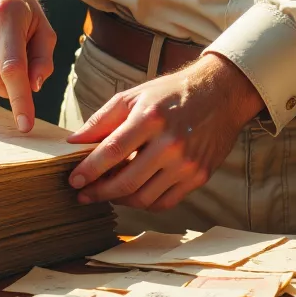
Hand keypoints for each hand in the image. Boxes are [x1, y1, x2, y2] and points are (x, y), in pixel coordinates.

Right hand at [0, 0, 55, 132]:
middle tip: (19, 75)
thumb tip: (33, 87)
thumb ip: (43, 58)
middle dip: (11, 89)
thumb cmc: (19, 11)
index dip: (20, 99)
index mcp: (6, 15)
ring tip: (1, 63)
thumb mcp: (41, 26)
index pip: (12, 67)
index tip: (26, 125)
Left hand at [67, 53, 261, 211]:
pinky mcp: (199, 176)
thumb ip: (102, 120)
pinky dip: (144, 203)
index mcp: (151, 118)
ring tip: (108, 192)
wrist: (221, 93)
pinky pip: (165, 203)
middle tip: (84, 194)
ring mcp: (187, 163)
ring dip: (120, 200)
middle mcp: (171, 143)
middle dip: (99, 192)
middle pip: (126, 182)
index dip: (89, 171)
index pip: (112, 152)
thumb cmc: (172, 93)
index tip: (74, 181)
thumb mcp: (135, 96)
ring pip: (144, 198)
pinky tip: (134, 193)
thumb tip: (74, 142)